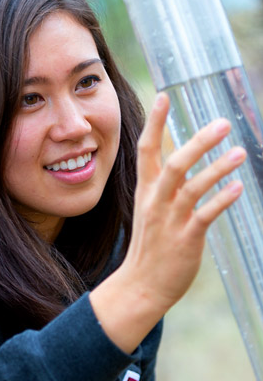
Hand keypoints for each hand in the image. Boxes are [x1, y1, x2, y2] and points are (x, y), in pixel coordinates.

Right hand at [90, 92, 244, 351]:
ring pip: (191, 186)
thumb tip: (184, 156)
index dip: (156, 123)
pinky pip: (204, 214)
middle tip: (222, 123)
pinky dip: (222, 199)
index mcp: (145, 190)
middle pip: (173, 163)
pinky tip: (238, 186)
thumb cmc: (151, 243)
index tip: (164, 96)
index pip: (147, 149)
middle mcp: (155, 200)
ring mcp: (169, 219)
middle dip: (197, 142)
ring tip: (239, 152)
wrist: (142, 283)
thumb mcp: (150, 207)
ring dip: (216, 168)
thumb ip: (164, 183)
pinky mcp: (185, 238)